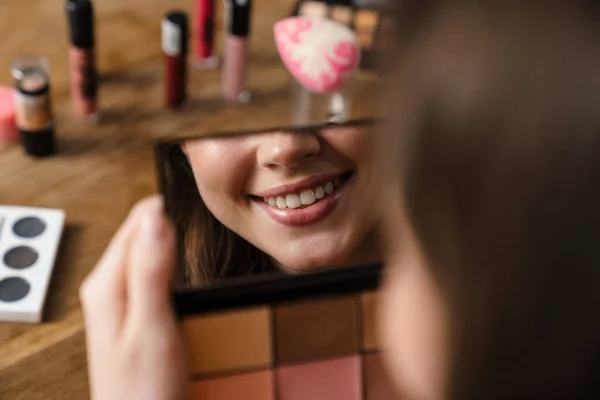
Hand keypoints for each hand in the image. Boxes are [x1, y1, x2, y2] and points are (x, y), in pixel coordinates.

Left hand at [80, 195, 189, 399]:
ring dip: (174, 242)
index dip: (170, 208)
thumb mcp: (153, 327)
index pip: (139, 221)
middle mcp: (108, 285)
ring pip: (149, 252)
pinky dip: (174, 264)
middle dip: (173, 223)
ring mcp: (119, 299)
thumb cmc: (144, 389)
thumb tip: (156, 217)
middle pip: (142, 233)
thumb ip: (152, 271)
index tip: (199, 204)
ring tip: (200, 237)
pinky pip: (153, 272)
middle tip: (206, 222)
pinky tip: (189, 270)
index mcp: (108, 283)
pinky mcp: (133, 311)